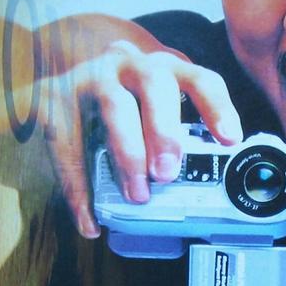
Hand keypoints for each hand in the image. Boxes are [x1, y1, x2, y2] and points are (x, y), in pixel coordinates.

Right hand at [41, 34, 243, 237]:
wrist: (61, 76)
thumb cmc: (129, 105)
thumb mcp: (159, 110)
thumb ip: (185, 139)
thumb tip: (211, 193)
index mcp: (166, 70)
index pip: (200, 79)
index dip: (217, 108)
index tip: (230, 140)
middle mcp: (131, 65)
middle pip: (155, 85)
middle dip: (165, 131)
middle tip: (168, 173)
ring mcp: (92, 77)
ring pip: (115, 107)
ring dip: (129, 153)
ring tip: (137, 193)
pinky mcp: (55, 97)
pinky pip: (67, 145)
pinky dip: (79, 189)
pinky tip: (90, 221)